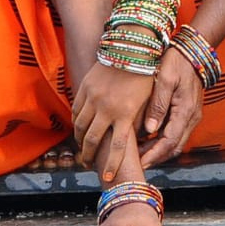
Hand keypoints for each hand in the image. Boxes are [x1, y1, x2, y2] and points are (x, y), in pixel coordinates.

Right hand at [72, 64, 154, 182]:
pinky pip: (76, 111)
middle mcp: (106, 108)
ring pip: (81, 127)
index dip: (112, 164)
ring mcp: (93, 98)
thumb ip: (143, 119)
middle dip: (89, 156)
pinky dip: (76, 123)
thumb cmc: (145, 74)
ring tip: (82, 149)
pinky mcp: (85, 88)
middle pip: (93, 140)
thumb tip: (144, 137)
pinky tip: (79, 128)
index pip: (118, 147)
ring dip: (80, 141)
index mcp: (125, 113)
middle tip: (88, 165)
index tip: (107, 177)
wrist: (131, 48)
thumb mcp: (148, 99)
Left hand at [138, 50, 203, 168]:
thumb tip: (149, 130)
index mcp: (186, 111)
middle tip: (136, 163)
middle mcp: (191, 118)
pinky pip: (175, 133)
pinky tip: (147, 139)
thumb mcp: (165, 80)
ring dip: (158, 150)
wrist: (193, 51)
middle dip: (155, 157)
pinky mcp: (188, 113)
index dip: (154, 155)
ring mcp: (191, 116)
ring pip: (175, 142)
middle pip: (174, 147)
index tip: (139, 163)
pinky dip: (162, 140)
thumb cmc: (177, 62)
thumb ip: (158, 105)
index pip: (170, 142)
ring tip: (138, 153)